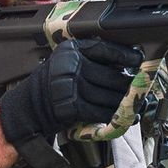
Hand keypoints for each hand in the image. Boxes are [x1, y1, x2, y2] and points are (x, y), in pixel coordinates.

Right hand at [0, 37, 141, 150]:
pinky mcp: (72, 107)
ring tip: (136, 105)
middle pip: (110, 76)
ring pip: (108, 96)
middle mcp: (70, 66)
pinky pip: (101, 111)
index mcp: (70, 51)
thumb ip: (89, 61)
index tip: (137, 60)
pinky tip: (127, 118)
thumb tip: (124, 66)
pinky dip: (115, 116)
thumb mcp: (66, 65)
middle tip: (139, 89)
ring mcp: (70, 87)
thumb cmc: (52, 87)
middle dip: (127, 85)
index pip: (103, 49)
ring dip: (125, 103)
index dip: (123, 55)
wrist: (28, 108)